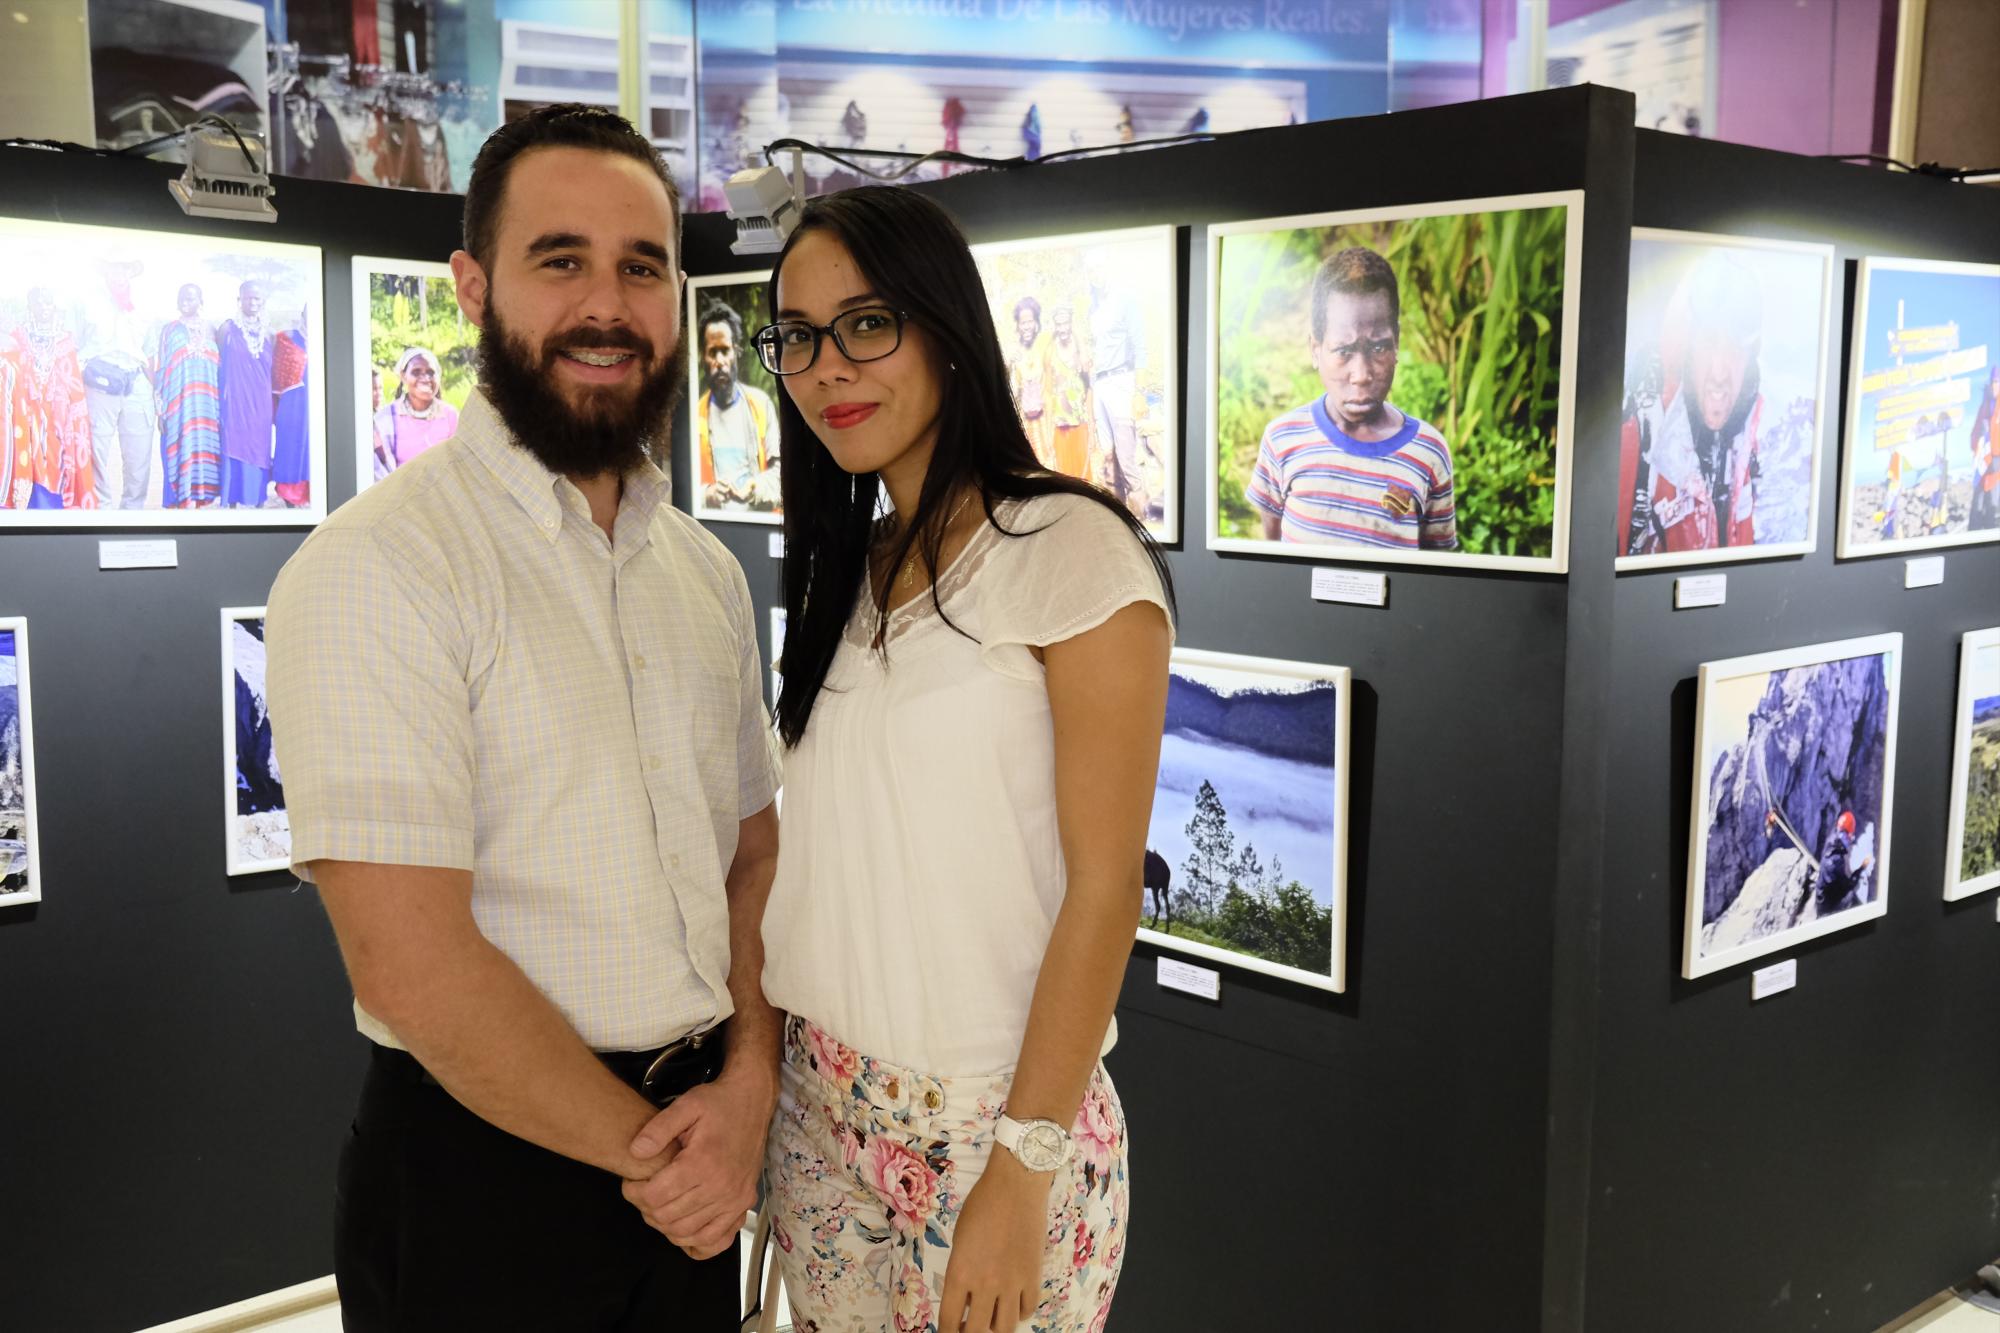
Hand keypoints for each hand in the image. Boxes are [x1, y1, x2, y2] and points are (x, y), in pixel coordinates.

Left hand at [621, 1069, 776, 1258]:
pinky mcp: (743, 1205)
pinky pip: (716, 1240)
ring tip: (659, 1205)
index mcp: (702, 1162)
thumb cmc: (718, 1103)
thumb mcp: (685, 1105)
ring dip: (665, 1225)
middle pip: (667, 1218)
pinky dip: (696, 1241)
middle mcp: (720, 1187)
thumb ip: (657, 1129)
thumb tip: (635, 1152)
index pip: (655, 1197)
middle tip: (642, 1192)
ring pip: (687, 1233)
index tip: (630, 1182)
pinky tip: (684, 1227)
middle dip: (646, 1208)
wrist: (752, 1101)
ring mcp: (734, 1200)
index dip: (633, 1192)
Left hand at [938, 1153, 1049, 1332]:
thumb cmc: (981, 1205)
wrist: (1015, 1186)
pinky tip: (1014, 1302)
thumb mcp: (959, 1240)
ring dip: (996, 1326)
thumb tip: (965, 1298)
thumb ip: (960, 1272)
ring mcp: (1012, 1283)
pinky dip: (1019, 1311)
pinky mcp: (1033, 1277)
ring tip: (992, 1317)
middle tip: (969, 1328)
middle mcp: (985, 1284)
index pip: (949, 1322)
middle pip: (977, 1332)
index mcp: (959, 1273)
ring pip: (1006, 1328)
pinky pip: (1027, 1310)